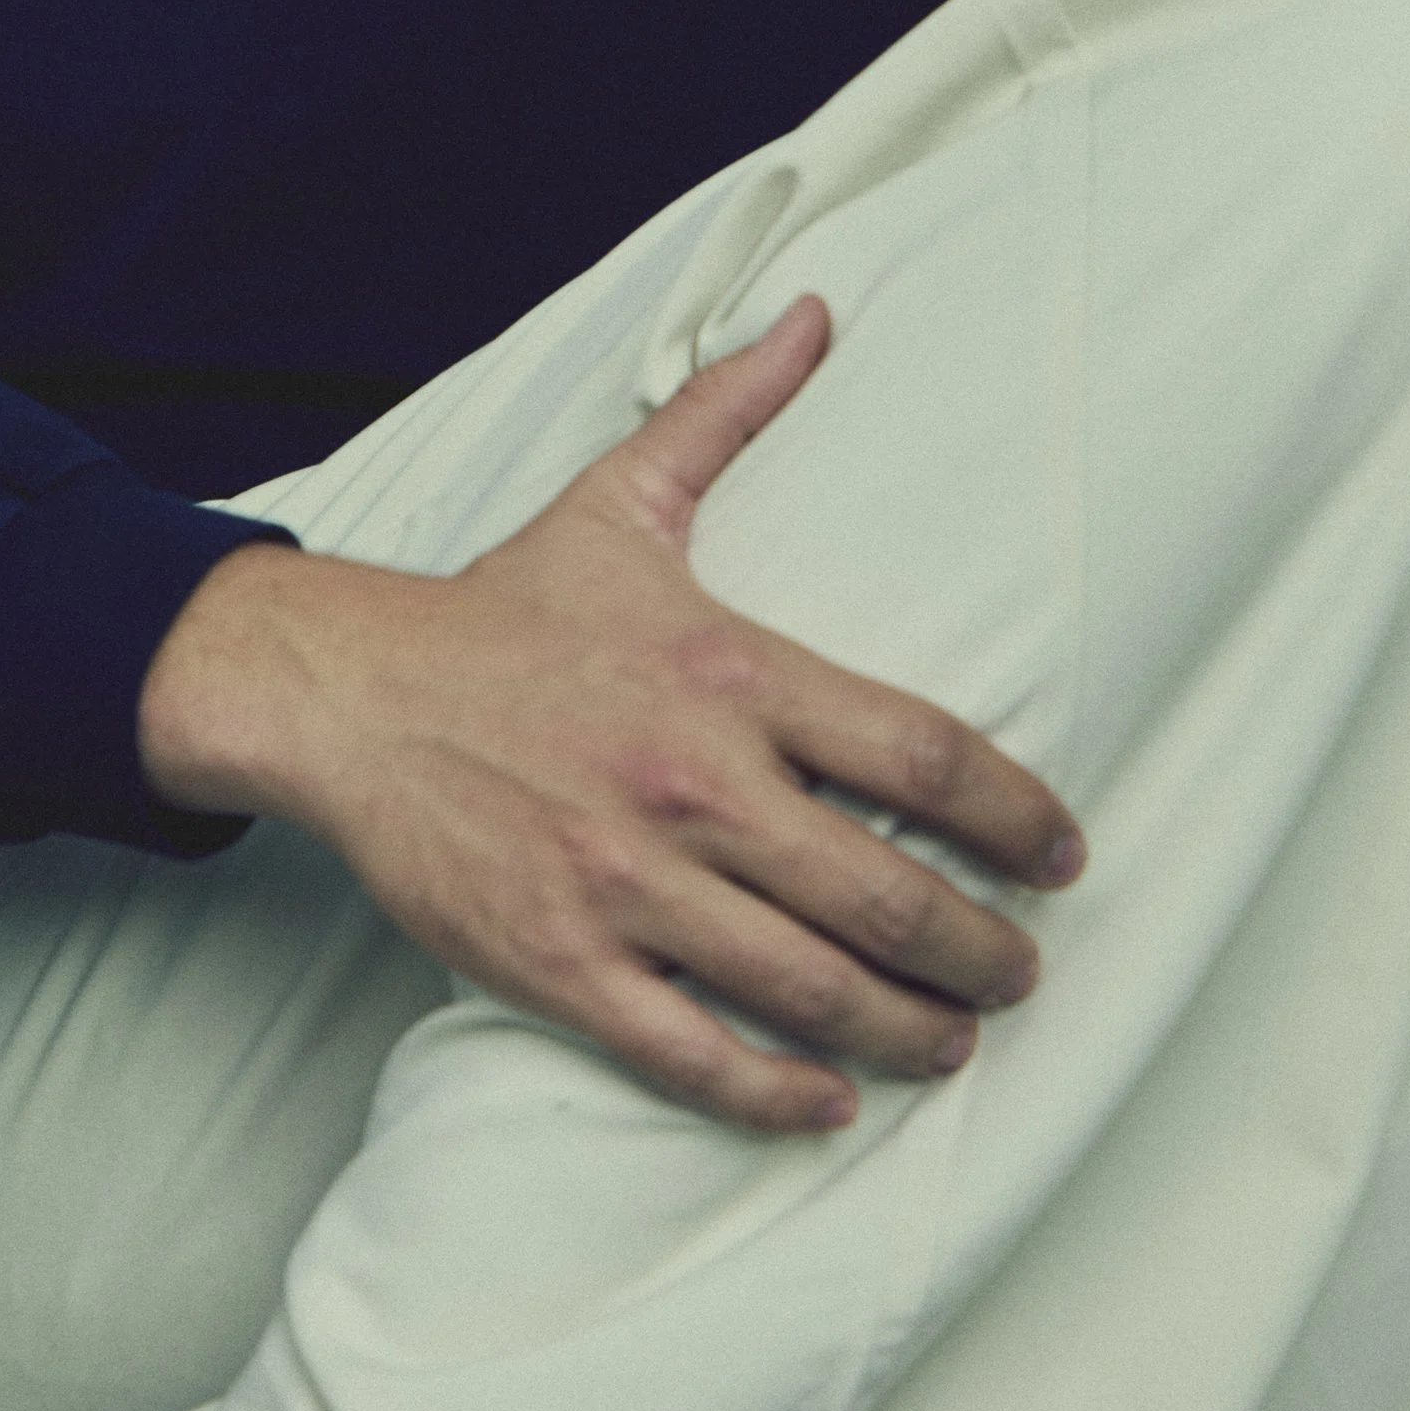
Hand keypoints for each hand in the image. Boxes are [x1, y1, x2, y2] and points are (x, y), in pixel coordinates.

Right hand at [138, 297, 1083, 1133]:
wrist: (346, 691)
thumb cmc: (501, 610)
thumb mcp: (622, 502)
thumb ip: (730, 411)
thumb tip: (812, 312)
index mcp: (731, 672)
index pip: (923, 753)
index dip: (1017, 816)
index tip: (1063, 856)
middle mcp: (694, 785)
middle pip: (888, 894)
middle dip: (980, 949)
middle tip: (1021, 972)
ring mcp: (628, 882)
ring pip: (808, 985)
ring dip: (907, 1028)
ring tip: (952, 1038)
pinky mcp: (561, 959)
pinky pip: (693, 1050)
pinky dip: (775, 1091)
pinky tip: (826, 1098)